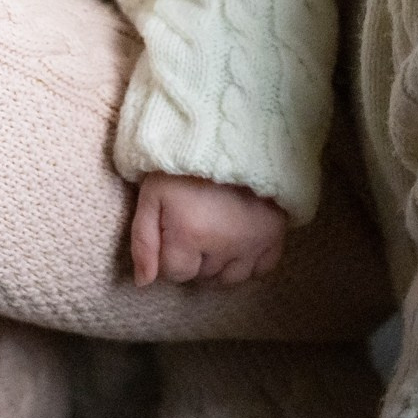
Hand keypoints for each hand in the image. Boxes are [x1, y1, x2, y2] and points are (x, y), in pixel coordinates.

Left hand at [130, 172, 287, 286]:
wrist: (227, 134)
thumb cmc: (182, 164)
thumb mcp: (151, 194)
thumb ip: (142, 241)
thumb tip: (143, 283)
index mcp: (190, 234)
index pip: (174, 274)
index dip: (167, 255)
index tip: (171, 230)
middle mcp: (224, 246)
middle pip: (201, 276)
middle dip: (192, 259)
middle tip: (192, 226)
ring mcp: (252, 243)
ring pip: (230, 279)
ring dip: (218, 265)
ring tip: (212, 237)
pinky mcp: (275, 235)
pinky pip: (262, 270)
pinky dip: (248, 263)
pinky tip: (238, 244)